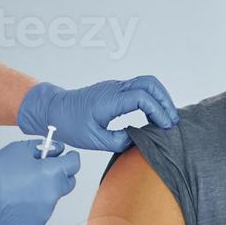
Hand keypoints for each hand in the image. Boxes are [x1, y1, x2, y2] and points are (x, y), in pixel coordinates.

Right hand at [0, 139, 79, 224]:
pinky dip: (33, 209)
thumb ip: (44, 148)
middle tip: (42, 172)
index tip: (67, 157)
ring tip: (21, 189)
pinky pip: (41, 214)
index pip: (74, 163)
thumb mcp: (20, 149)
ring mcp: (45, 213)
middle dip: (59, 175)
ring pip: (52, 199)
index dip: (70, 158)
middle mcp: (53, 195)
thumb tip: (57, 150)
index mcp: (52, 173)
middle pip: (68, 183)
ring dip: (43, 193)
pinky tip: (17, 202)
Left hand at [17, 78, 177, 152]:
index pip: (143, 98)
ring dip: (160, 98)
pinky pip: (138, 88)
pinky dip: (151, 98)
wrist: (53, 109)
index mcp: (109, 100)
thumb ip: (118, 141)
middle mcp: (115, 89)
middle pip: (150, 83)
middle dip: (165, 100)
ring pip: (146, 83)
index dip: (158, 111)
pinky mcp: (114, 90)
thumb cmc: (69, 123)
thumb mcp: (93, 139)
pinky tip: (152, 115)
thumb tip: (136, 140)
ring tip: (165, 118)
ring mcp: (115, 87)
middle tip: (172, 121)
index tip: (164, 126)